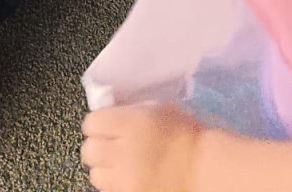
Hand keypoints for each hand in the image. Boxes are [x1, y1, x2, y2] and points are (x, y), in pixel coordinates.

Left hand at [81, 105, 203, 191]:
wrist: (203, 168)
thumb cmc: (184, 133)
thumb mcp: (157, 109)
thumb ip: (130, 111)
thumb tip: (109, 114)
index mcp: (130, 123)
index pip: (92, 122)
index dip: (98, 123)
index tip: (106, 125)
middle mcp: (122, 152)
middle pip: (89, 150)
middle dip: (97, 146)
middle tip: (110, 145)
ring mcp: (124, 179)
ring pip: (95, 174)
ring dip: (103, 168)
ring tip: (119, 165)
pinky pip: (109, 190)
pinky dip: (114, 184)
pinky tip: (128, 178)